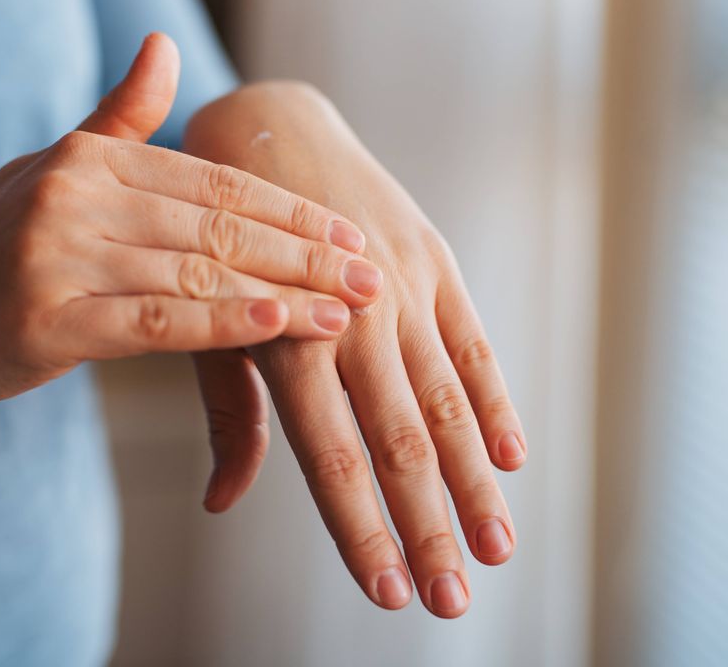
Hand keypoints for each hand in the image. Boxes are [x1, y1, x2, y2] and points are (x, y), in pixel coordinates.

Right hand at [0, 38, 382, 408]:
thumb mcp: (52, 171)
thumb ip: (117, 120)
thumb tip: (164, 44)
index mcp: (88, 158)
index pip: (212, 179)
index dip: (288, 207)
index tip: (350, 231)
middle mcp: (75, 195)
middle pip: (218, 223)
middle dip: (305, 253)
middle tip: (374, 275)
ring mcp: (59, 255)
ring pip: (198, 270)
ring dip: (284, 293)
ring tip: (350, 310)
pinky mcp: (48, 320)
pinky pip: (156, 320)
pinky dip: (223, 323)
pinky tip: (280, 326)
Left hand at [182, 81, 527, 617]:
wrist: (269, 125)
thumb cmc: (221, 241)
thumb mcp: (214, 320)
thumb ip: (230, 412)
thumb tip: (224, 502)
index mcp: (285, 335)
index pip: (332, 454)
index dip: (361, 527)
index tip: (387, 591)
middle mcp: (350, 314)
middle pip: (399, 441)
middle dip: (428, 526)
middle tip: (452, 602)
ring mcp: (402, 284)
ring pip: (445, 399)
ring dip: (474, 481)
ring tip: (496, 550)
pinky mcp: (435, 258)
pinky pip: (472, 339)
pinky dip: (494, 398)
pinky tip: (513, 456)